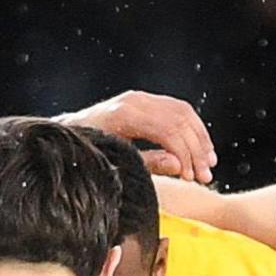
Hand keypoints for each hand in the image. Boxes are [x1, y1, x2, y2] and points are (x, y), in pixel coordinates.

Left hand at [58, 91, 215, 183]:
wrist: (68, 134)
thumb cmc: (87, 152)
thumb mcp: (115, 163)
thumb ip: (148, 163)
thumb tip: (178, 165)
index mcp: (125, 115)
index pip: (169, 131)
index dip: (186, 156)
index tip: (191, 178)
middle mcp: (135, 101)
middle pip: (180, 121)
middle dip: (196, 150)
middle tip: (205, 176)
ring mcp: (140, 98)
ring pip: (183, 113)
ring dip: (199, 139)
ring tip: (208, 164)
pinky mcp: (144, 101)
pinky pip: (177, 109)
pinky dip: (192, 128)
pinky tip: (199, 147)